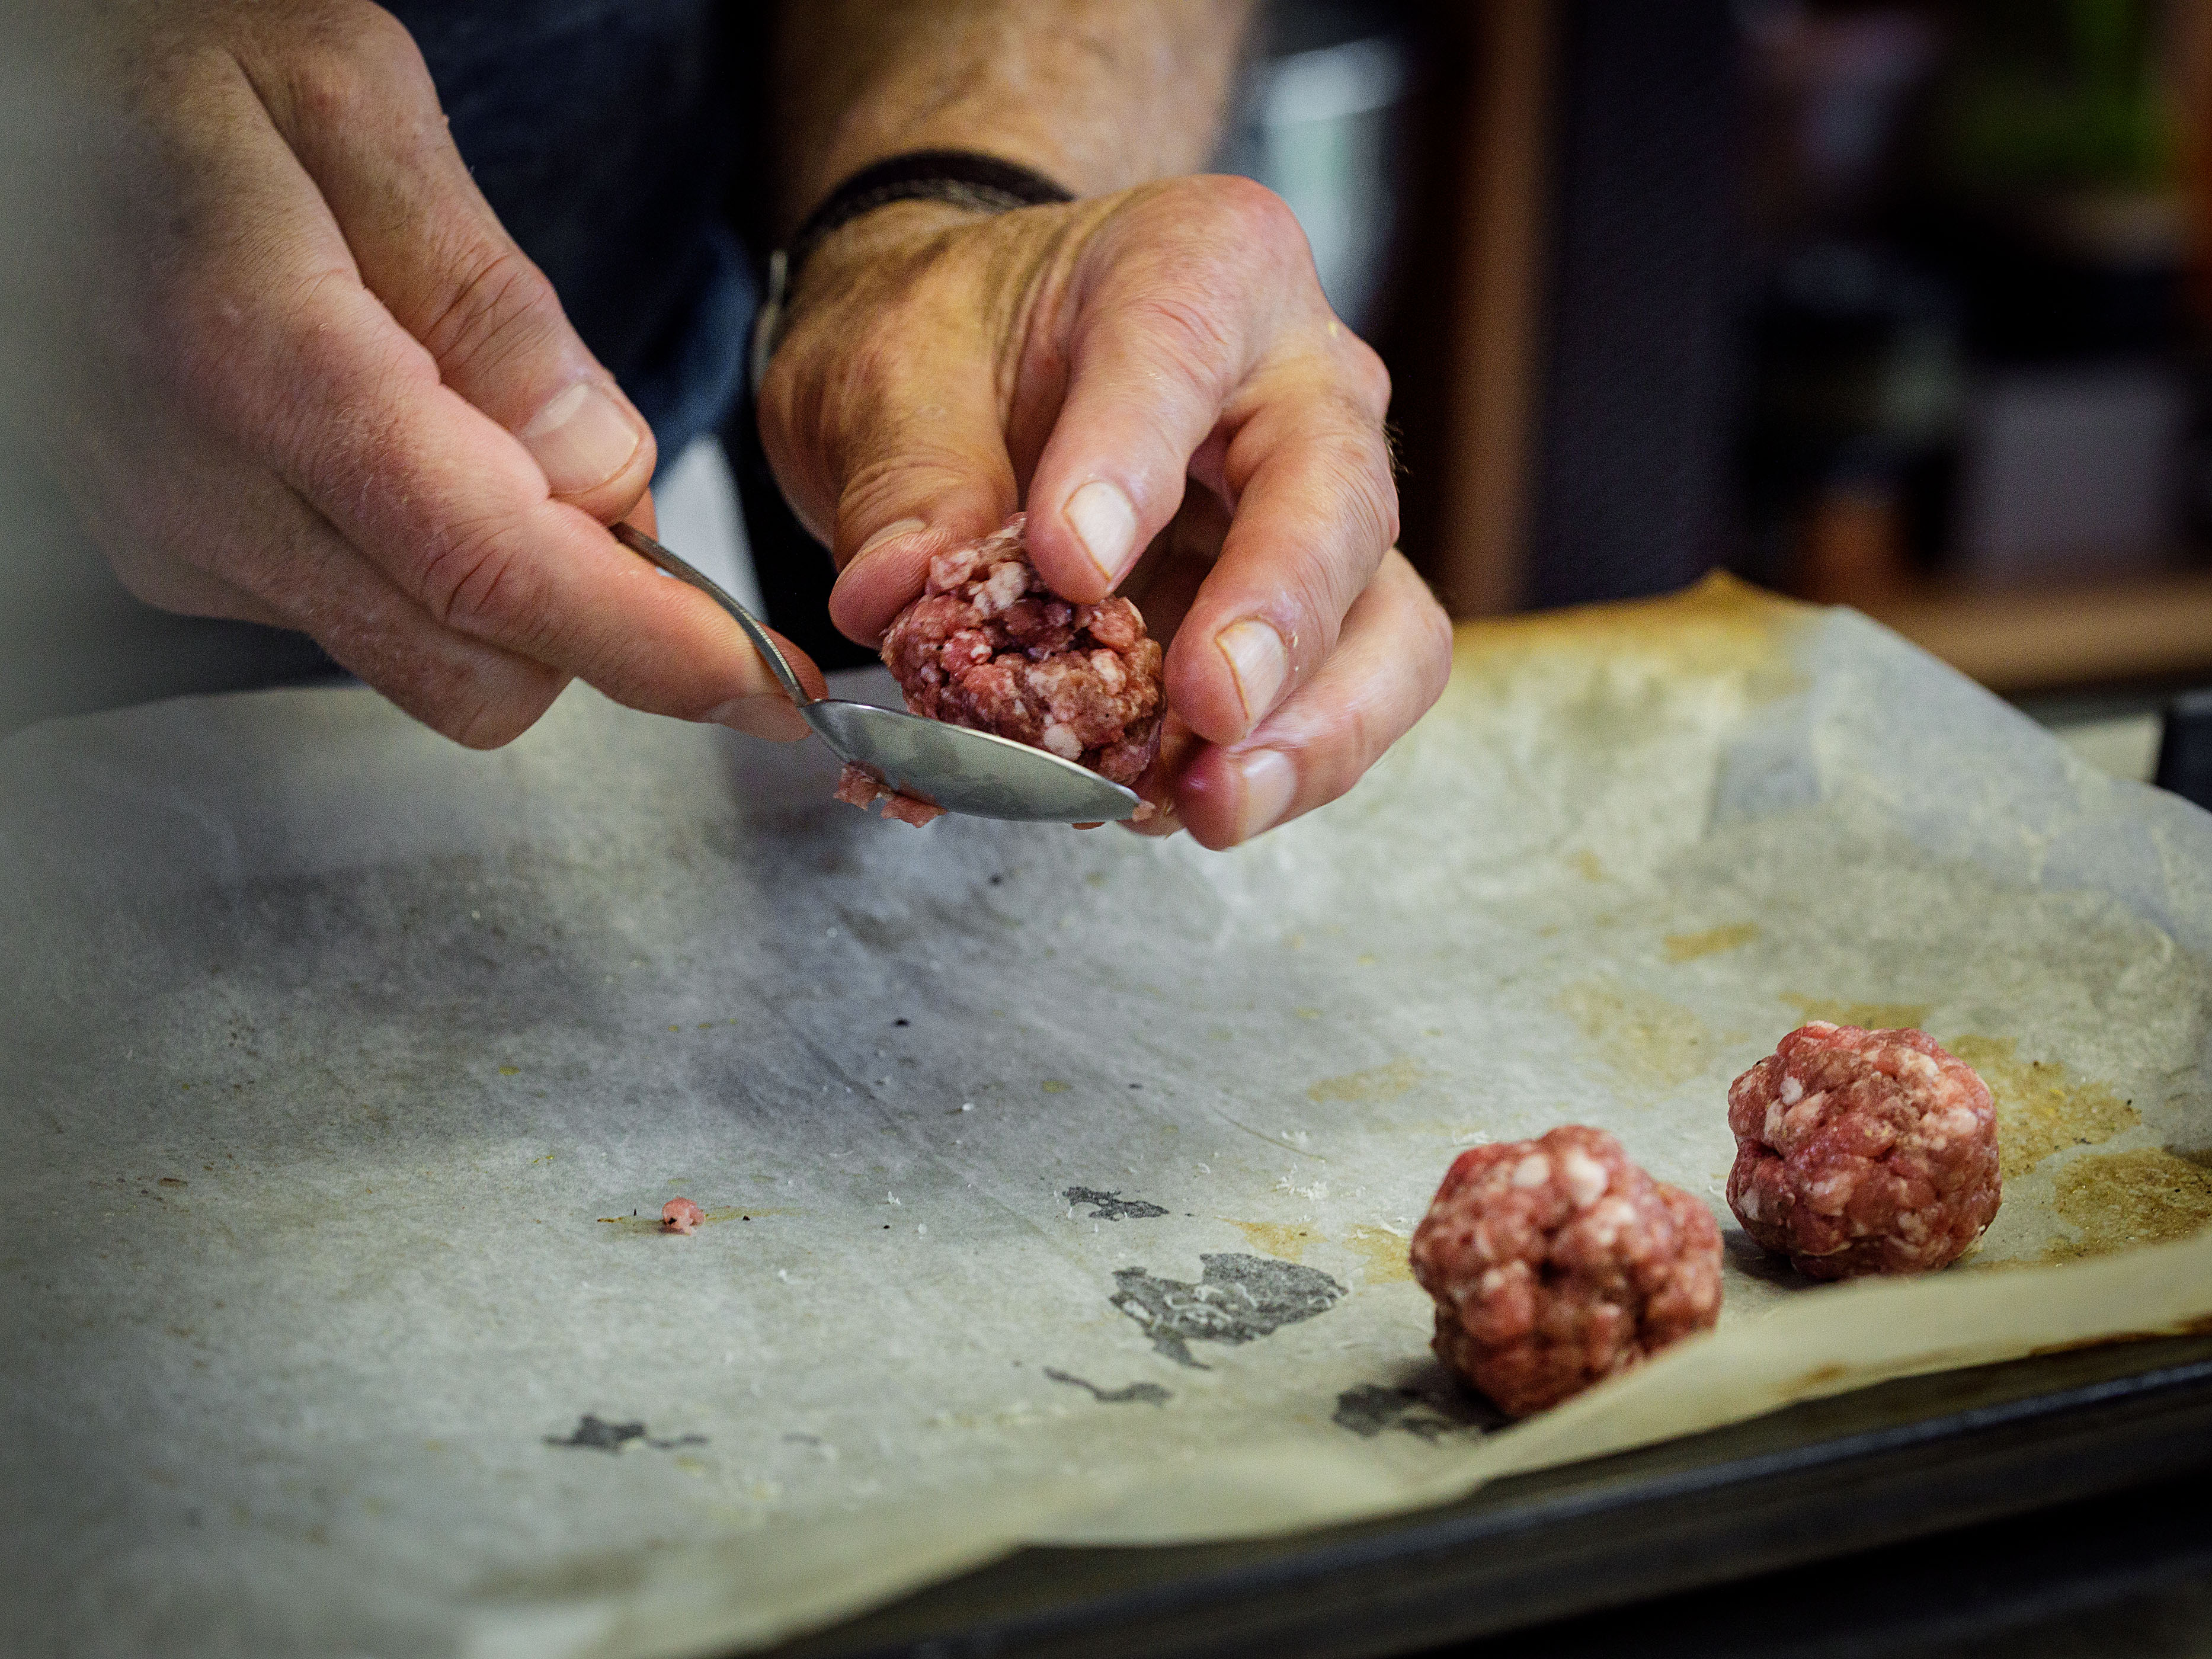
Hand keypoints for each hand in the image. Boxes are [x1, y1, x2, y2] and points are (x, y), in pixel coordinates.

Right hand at [35, 0, 820, 747]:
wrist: (30, 94)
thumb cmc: (183, 58)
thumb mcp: (354, 99)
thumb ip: (487, 301)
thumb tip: (600, 472)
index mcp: (253, 355)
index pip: (485, 568)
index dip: (645, 645)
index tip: (761, 681)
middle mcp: (200, 484)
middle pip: (468, 665)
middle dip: (599, 625)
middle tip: (635, 507)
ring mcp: (177, 537)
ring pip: (421, 659)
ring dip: (517, 594)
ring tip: (504, 437)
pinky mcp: (176, 556)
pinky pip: (359, 616)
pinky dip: (436, 568)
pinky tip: (418, 448)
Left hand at [756, 175, 1452, 846]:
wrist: (984, 362)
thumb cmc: (954, 340)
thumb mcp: (885, 374)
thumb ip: (903, 480)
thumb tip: (899, 598)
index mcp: (1196, 264)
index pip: (1179, 348)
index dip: (1132, 462)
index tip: (1068, 564)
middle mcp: (1298, 381)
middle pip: (1338, 496)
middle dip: (1281, 615)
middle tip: (1207, 708)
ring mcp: (1325, 509)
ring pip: (1387, 620)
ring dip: (1311, 728)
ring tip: (1207, 803)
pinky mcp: (1313, 617)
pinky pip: (1338, 699)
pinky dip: (1270, 766)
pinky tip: (1176, 806)